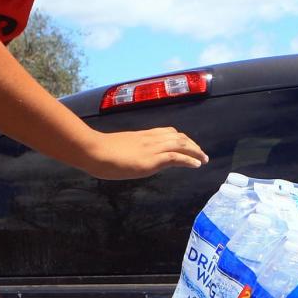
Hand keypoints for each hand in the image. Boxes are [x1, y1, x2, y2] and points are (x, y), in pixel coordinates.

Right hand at [85, 127, 207, 179]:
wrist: (93, 150)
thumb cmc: (99, 151)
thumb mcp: (119, 148)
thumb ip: (130, 150)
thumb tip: (134, 157)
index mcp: (143, 135)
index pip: (168, 133)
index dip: (181, 139)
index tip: (189, 146)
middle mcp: (150, 139)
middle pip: (178, 138)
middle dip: (192, 145)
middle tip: (201, 154)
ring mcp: (151, 148)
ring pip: (180, 145)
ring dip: (195, 152)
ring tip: (204, 159)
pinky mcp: (151, 160)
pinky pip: (175, 157)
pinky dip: (189, 160)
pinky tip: (196, 164)